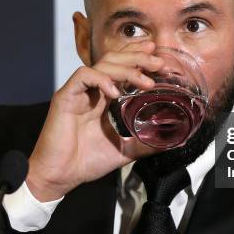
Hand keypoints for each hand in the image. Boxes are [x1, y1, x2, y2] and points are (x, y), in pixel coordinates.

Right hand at [26, 41, 163, 200]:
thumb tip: (172, 142)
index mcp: (104, 98)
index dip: (139, 58)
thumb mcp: (125, 151)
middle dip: (138, 57)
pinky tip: (116, 92)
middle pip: (114, 59)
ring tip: (145, 80)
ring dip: (126, 68)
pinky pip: (84, 76)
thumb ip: (146, 143)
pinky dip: (101, 79)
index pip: (122, 67)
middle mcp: (91, 90)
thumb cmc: (86, 162)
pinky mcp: (65, 97)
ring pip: (102, 64)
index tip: (160, 58)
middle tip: (159, 62)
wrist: (60, 177)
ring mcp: (78, 92)